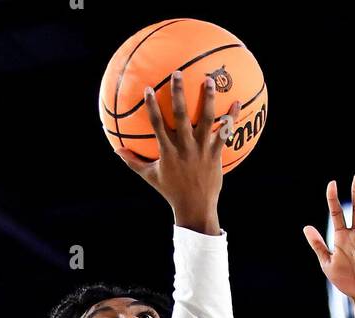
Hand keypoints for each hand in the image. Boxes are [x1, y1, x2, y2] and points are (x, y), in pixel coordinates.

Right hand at [114, 72, 240, 235]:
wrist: (194, 208)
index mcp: (167, 151)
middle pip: (181, 115)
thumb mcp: (150, 176)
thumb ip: (133, 162)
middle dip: (178, 93)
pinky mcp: (215, 155)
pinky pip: (225, 134)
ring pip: (206, 120)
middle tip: (178, 73)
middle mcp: (184, 147)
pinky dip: (231, 118)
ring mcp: (201, 150)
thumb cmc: (171, 191)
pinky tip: (237, 102)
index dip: (152, 106)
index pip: (157, 124)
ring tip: (208, 80)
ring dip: (207, 99)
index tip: (148, 88)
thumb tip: (117, 150)